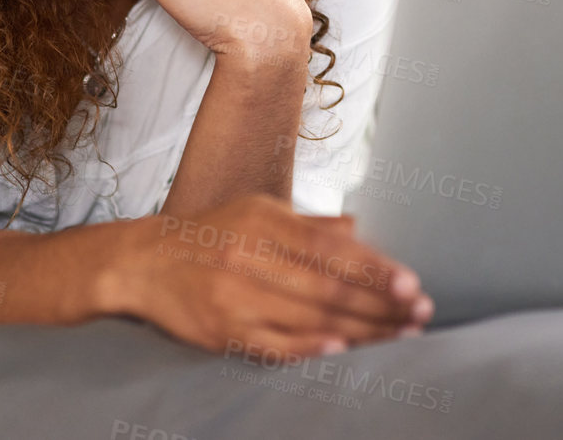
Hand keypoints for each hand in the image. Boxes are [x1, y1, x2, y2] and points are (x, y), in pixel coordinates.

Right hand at [114, 193, 432, 356]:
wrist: (143, 262)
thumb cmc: (212, 234)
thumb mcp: (257, 210)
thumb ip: (309, 224)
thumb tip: (358, 228)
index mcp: (264, 220)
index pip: (330, 247)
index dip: (374, 268)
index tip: (410, 282)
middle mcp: (250, 256)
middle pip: (327, 286)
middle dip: (380, 304)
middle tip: (419, 313)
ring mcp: (235, 296)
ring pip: (309, 318)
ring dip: (361, 331)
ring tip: (399, 336)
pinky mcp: (223, 331)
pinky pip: (275, 345)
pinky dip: (310, 350)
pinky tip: (343, 352)